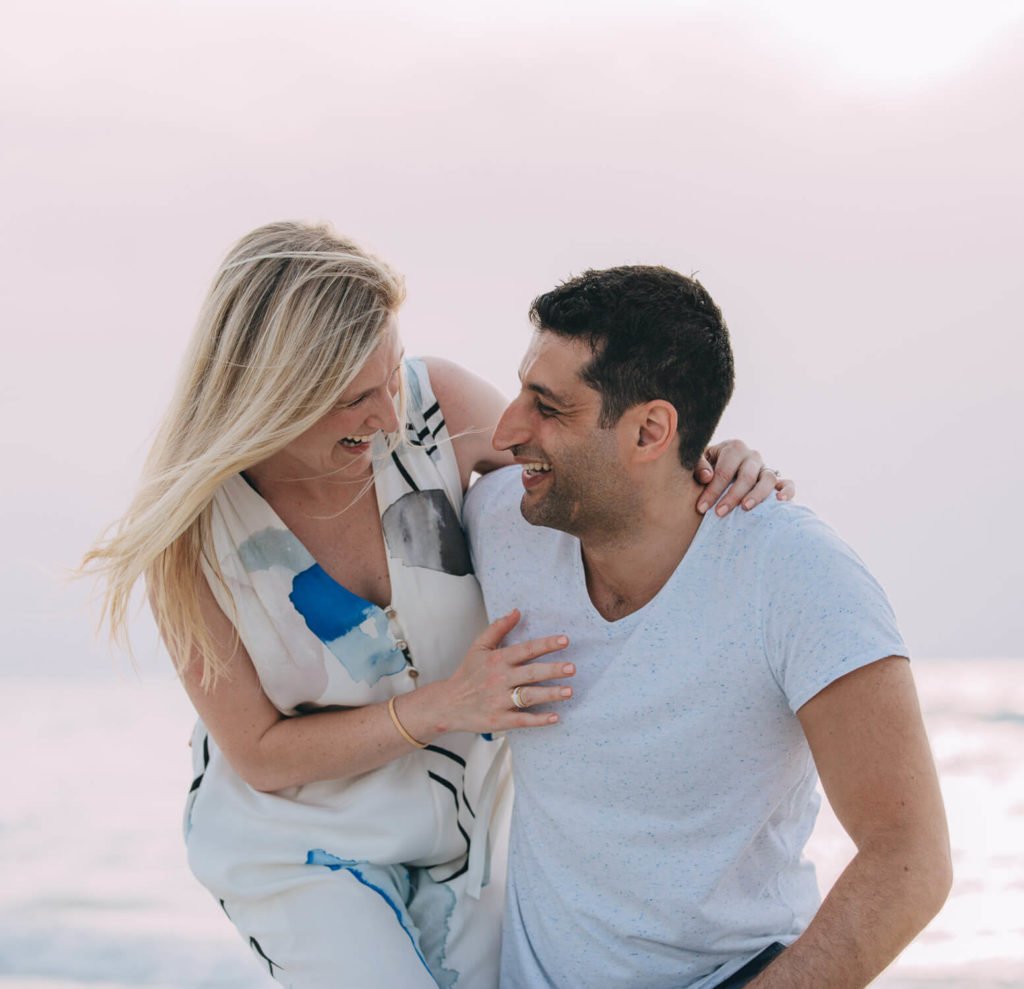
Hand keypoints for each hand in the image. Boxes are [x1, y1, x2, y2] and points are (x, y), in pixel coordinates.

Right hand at [440, 609, 574, 732]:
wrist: (448, 703)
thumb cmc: (467, 674)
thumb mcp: (478, 647)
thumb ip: (498, 628)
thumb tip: (516, 611)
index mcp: (497, 660)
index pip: (526, 649)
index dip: (546, 644)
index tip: (564, 640)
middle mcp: (500, 679)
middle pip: (531, 673)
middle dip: (553, 670)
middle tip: (571, 667)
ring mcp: (500, 700)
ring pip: (529, 696)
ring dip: (550, 694)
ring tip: (569, 691)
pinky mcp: (499, 719)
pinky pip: (522, 720)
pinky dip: (538, 720)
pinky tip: (555, 717)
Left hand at [694, 439, 794, 515]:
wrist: (722, 469)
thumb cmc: (708, 468)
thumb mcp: (699, 464)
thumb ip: (698, 467)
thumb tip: (707, 476)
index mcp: (733, 448)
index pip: (724, 471)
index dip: (712, 490)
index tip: (702, 508)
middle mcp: (752, 456)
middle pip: (746, 476)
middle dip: (732, 496)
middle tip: (719, 513)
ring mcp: (766, 467)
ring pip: (768, 479)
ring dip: (757, 495)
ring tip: (745, 508)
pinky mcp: (777, 479)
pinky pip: (787, 483)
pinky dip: (787, 491)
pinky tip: (779, 501)